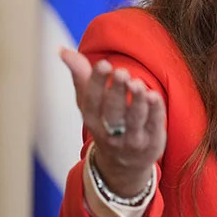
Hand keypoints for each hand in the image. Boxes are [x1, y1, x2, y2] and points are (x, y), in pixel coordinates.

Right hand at [59, 47, 166, 197]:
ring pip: (133, 119)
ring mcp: (132, 139)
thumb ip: (81, 76)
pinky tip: (154, 95)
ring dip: (135, 101)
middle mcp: (110, 132)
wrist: (123, 166)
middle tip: (121, 71)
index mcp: (92, 119)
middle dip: (116, 91)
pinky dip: (155, 112)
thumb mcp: (89, 104)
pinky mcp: (152, 142)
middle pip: (112, 111)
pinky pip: (154, 126)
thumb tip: (62, 50)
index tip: (103, 64)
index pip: (92, 100)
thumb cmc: (105, 125)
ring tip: (137, 83)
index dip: (97, 83)